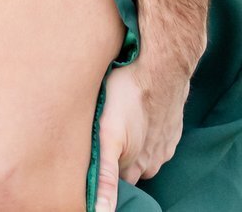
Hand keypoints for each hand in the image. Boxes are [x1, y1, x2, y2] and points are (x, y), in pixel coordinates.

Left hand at [94, 55, 189, 211]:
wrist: (162, 68)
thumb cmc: (126, 91)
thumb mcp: (105, 129)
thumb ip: (104, 171)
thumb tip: (99, 209)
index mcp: (131, 164)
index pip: (114, 184)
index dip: (102, 175)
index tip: (93, 165)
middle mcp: (149, 162)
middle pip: (129, 173)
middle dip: (117, 163)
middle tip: (104, 139)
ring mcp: (162, 149)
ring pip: (144, 159)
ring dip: (134, 150)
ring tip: (121, 128)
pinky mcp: (171, 136)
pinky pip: (157, 146)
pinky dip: (147, 138)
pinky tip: (138, 120)